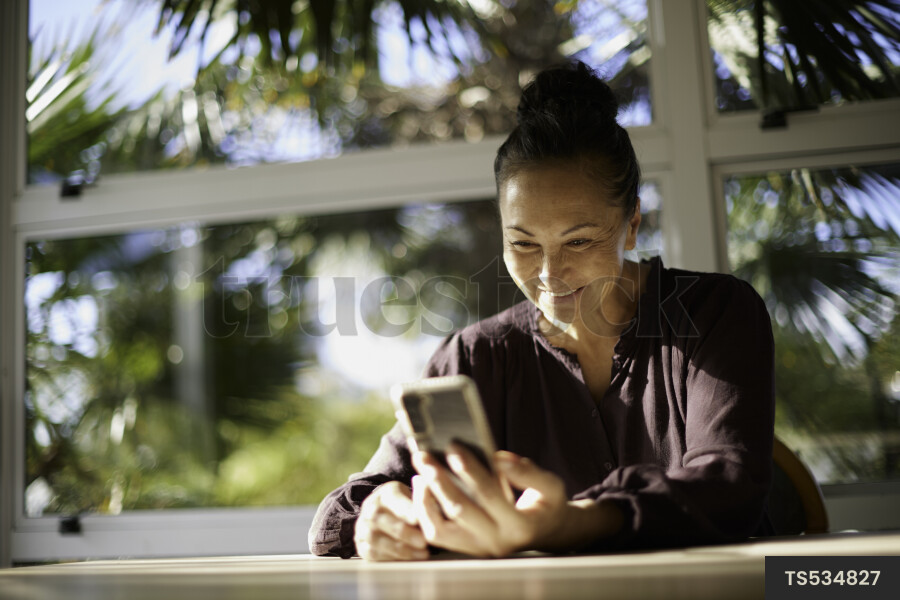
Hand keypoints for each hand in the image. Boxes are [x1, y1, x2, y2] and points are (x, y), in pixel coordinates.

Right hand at [354, 481, 429, 560]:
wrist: (388, 517)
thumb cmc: (409, 508)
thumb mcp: (416, 499)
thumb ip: (424, 503)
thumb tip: (435, 511)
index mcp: (385, 493)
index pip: (394, 499)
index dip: (406, 510)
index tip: (418, 519)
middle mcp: (369, 508)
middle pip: (383, 520)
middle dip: (405, 533)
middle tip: (424, 542)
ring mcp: (362, 527)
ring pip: (377, 539)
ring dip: (401, 549)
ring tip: (421, 554)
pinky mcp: (361, 545)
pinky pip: (373, 554)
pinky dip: (391, 558)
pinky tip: (408, 560)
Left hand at [412, 445, 621, 557]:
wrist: (546, 533)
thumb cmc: (546, 505)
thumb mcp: (550, 486)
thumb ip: (527, 472)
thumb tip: (499, 458)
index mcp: (519, 526)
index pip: (489, 495)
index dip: (470, 470)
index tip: (453, 447)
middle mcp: (496, 542)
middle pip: (458, 511)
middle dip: (438, 480)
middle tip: (423, 456)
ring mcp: (478, 550)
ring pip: (439, 529)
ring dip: (425, 499)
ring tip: (421, 473)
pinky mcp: (465, 549)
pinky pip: (436, 533)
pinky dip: (425, 511)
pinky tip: (424, 488)